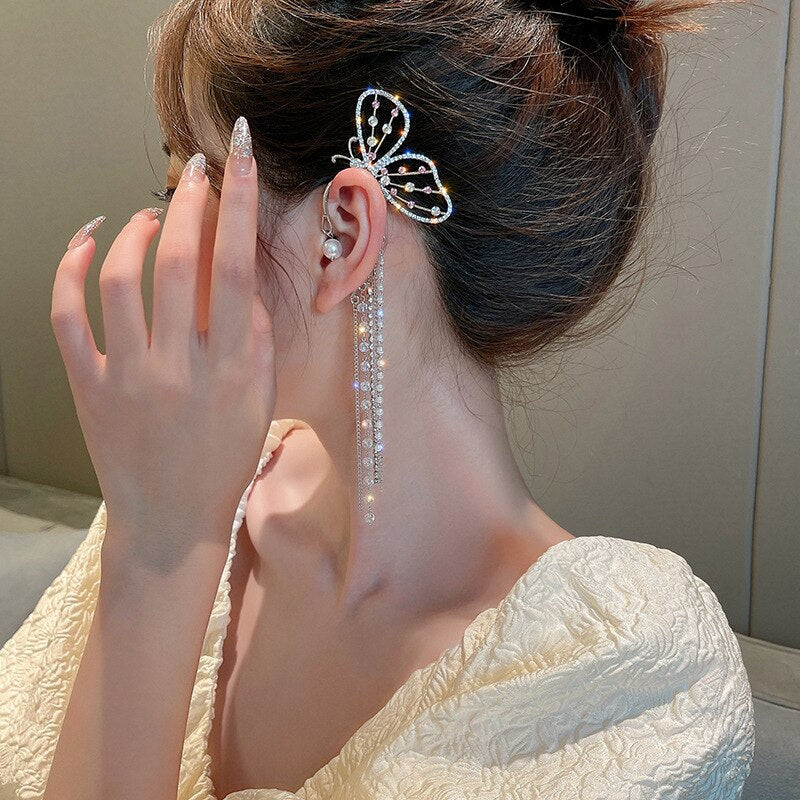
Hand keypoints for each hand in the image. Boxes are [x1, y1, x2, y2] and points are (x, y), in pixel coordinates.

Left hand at [51, 118, 275, 550]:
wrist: (172, 521)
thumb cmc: (223, 460)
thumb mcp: (260, 400)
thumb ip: (253, 335)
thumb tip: (238, 271)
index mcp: (233, 369)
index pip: (238, 269)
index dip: (240, 207)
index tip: (242, 161)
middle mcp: (181, 367)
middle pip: (182, 261)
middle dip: (190, 201)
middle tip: (195, 171)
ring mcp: (129, 377)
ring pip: (122, 278)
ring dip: (139, 233)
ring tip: (152, 216)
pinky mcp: (88, 388)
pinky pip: (68, 315)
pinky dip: (72, 268)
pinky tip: (89, 241)